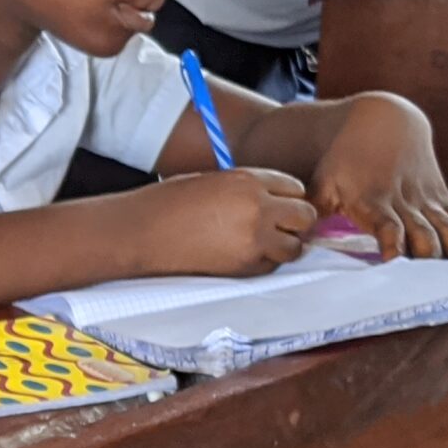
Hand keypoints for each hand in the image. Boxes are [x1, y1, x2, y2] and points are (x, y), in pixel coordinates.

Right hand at [143, 167, 317, 276]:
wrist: (142, 232)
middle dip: (294, 221)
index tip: (277, 205)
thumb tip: (273, 200)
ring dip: (283, 245)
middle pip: (305, 215)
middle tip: (276, 226)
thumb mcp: (212, 181)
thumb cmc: (169, 203)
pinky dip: (264, 262)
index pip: (295, 187)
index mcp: (248, 180)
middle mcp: (258, 208)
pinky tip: (241, 255)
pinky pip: (272, 266)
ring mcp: (254, 239)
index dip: (286, 197)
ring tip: (259, 243)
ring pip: (296, 246)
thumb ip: (246, 188)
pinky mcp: (245, 266)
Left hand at [306, 95, 447, 260]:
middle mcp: (405, 203)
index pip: (385, 226)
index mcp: (374, 201)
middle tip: (441, 285)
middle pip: (423, 233)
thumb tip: (295, 235)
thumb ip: (314, 208)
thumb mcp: (324, 180)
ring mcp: (427, 201)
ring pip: (447, 229)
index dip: (390, 243)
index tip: (393, 263)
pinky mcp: (441, 198)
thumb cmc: (345, 156)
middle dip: (431, 258)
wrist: (381, 120)